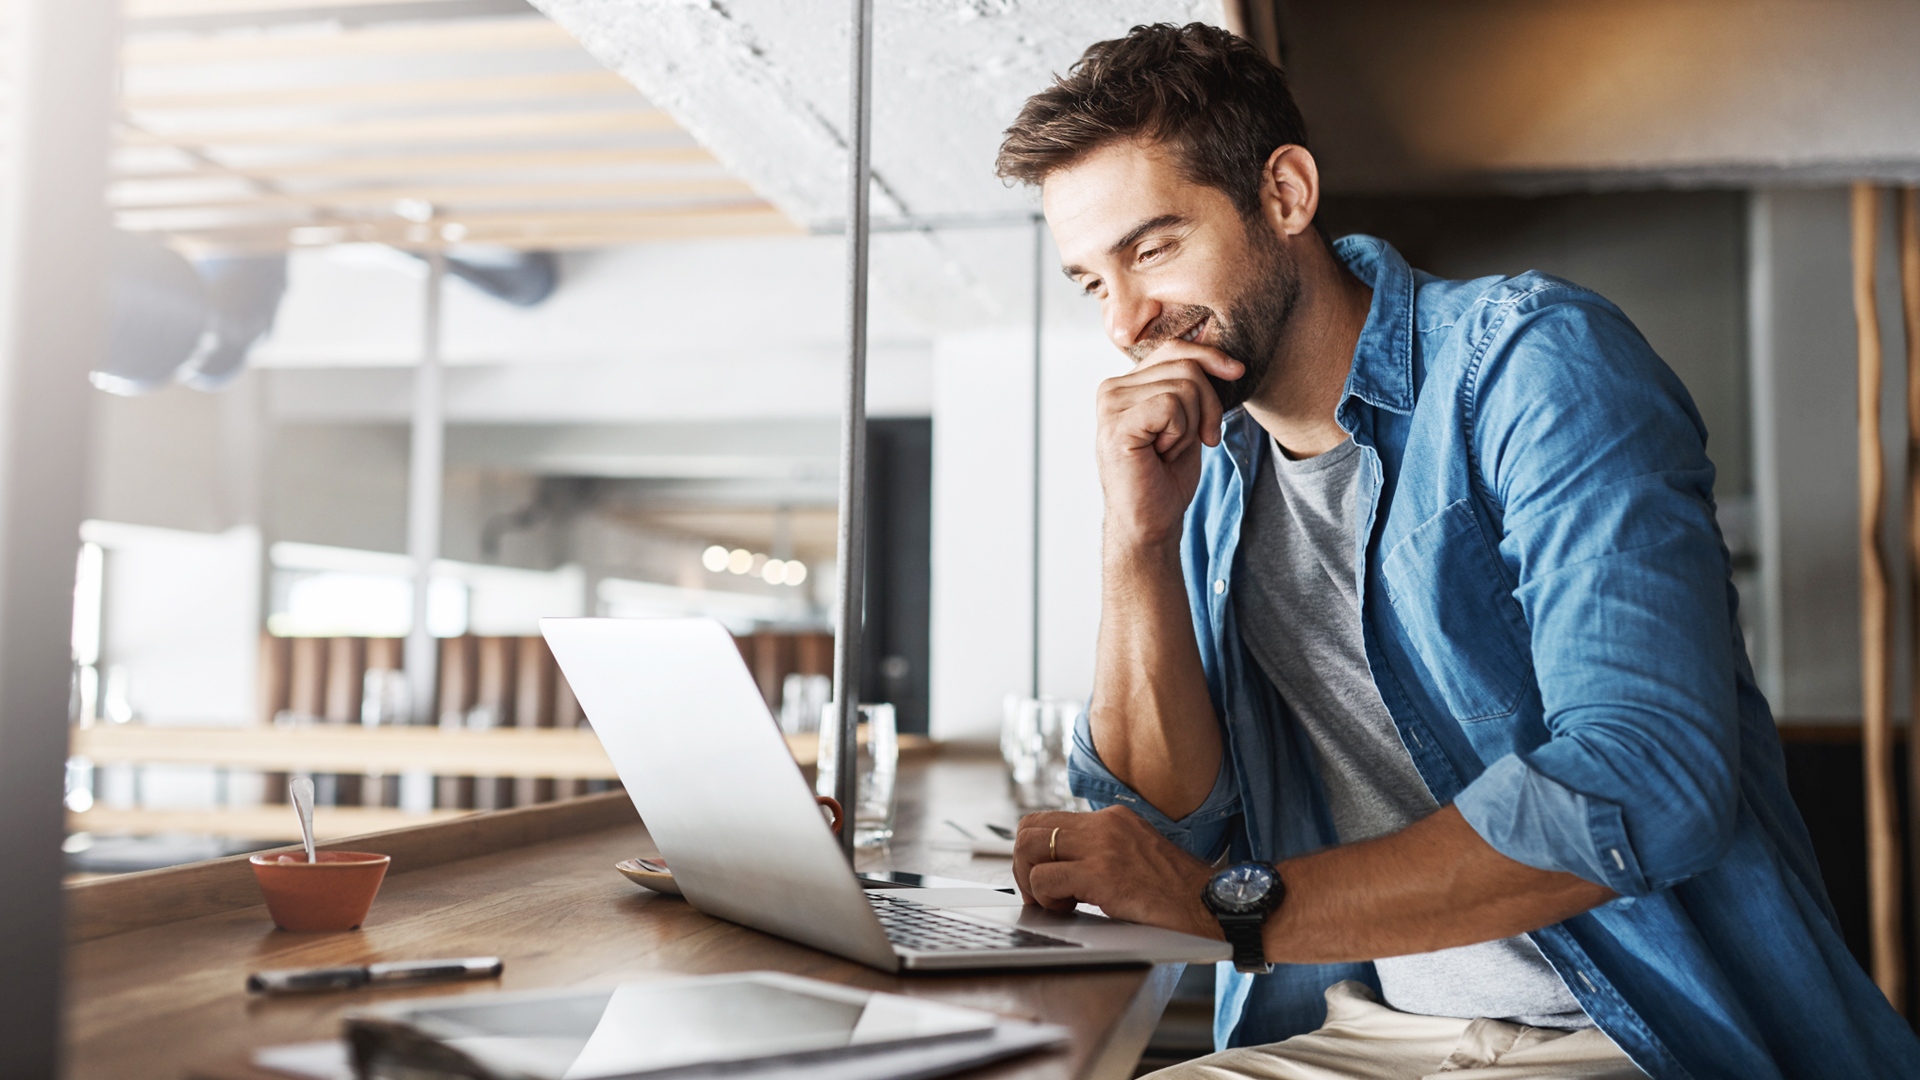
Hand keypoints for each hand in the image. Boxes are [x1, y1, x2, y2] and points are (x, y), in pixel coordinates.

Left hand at [1011, 805, 1221, 939]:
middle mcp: (1105, 824)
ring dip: (1032, 882)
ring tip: (1056, 903)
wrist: (1214, 905)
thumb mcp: (1139, 856)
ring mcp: (1103, 846)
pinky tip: (1069, 911)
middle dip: (1023, 864)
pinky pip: (1045, 879)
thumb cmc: (1180, 893)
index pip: (1048, 819)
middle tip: (1040, 894)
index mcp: (1113, 818)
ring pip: (1029, 848)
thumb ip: (1104, 852)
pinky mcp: (1102, 874)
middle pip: (1029, 828)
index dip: (1034, 851)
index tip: (1043, 878)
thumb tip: (1065, 867)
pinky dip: (1046, 899)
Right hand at [1095, 343, 1243, 548]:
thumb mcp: (1188, 421)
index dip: (1210, 358)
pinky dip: (1180, 434)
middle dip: (1207, 406)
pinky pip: (1171, 406)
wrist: (1150, 522)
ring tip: (1169, 450)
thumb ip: (1193, 386)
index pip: (1175, 349)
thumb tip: (1229, 363)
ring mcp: (1110, 406)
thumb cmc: (1167, 477)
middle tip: (1196, 440)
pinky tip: (1161, 454)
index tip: (1236, 373)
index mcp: (1125, 384)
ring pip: (1183, 386)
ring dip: (1191, 426)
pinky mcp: (1116, 425)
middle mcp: (1111, 389)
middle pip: (1185, 365)